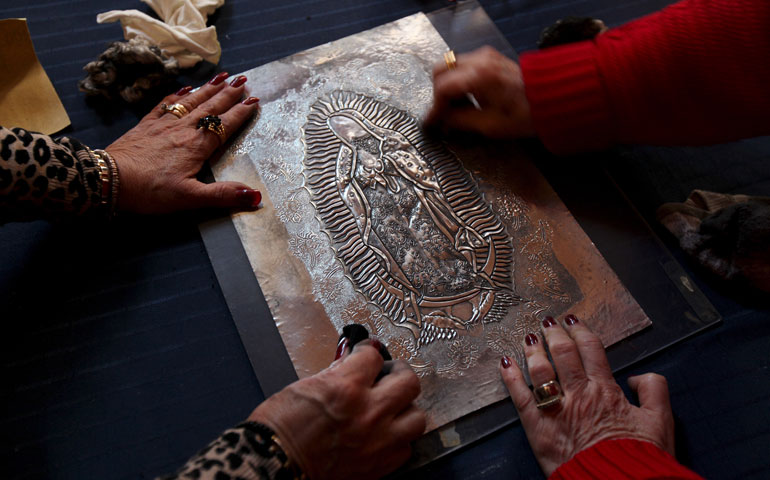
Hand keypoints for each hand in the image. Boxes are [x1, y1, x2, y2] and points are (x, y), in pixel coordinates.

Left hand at [106, 73, 260, 213]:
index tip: (254, 100)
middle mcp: (183, 129)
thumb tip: (255, 196)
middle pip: (210, 107)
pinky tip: (183, 89)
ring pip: (191, 101)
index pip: (224, 125)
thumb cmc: (150, 190)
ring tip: (221, 77)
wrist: (108, 179)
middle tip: (242, 80)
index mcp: (197, 146)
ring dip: (208, 89)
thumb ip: (222, 195)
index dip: (240, 113)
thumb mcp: (189, 198)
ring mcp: (162, 124)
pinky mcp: (145, 125)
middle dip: (228, 93)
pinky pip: (165, 104)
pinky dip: (178, 94)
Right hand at [248, 341, 425, 479]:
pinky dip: (398, 440)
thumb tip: (351, 365)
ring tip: (392, 408)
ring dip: (405, 410)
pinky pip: (405, 449)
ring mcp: (377, 441)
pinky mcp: (378, 466)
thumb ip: (335, 374)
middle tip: (390, 374)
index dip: (368, 352)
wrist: (272, 465)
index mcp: (346, 387)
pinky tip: (384, 435)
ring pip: (416, 417)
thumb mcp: (303, 387)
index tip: (367, 354)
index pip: (374, 356)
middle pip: (408, 381)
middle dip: (398, 373)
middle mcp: (368, 412)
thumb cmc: (279, 430)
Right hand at [424, 46, 534, 137]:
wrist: (552, 99)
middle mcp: (479, 60)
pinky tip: (468, 97)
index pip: (442, 87)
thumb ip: (460, 121)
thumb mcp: (489, 125)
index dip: (434, 107)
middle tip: (444, 113)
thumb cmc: (525, 115)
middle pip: (441, 70)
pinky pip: (463, 64)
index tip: (432, 123)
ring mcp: (485, 55)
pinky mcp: (490, 56)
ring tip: (457, 107)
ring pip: (450, 65)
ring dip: (448, 85)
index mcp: (478, 76)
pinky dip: (458, 79)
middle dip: (438, 92)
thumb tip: (442, 121)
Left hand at [500, 314, 674, 475]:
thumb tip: (639, 376)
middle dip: (554, 333)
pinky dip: (511, 377)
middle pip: (563, 354)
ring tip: (528, 337)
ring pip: (540, 370)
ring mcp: (556, 410)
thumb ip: (654, 391)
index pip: (591, 350)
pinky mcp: (538, 428)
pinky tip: (505, 363)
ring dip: (533, 350)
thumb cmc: (638, 458)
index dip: (581, 330)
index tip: (573, 320)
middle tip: (547, 321)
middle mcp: (579, 394)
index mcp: (605, 390)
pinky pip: (520, 397)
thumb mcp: (660, 422)